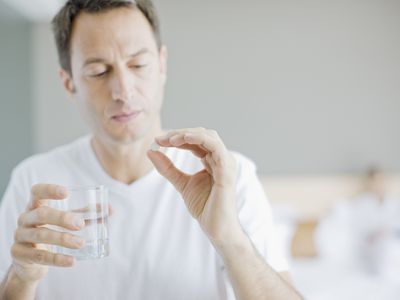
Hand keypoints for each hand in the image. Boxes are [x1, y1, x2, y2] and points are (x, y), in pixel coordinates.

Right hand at [10, 184, 84, 283]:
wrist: (30, 260)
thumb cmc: (51, 231)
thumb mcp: (66, 221)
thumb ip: (86, 214)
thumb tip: (110, 209)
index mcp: (35, 205)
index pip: (37, 192)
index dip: (50, 190)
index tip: (66, 192)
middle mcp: (25, 218)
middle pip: (42, 214)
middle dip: (62, 218)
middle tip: (80, 224)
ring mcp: (20, 236)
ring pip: (41, 235)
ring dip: (63, 239)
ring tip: (81, 243)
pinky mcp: (19, 254)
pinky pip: (40, 256)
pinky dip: (57, 259)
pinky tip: (72, 261)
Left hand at [147, 128, 242, 244]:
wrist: (216, 227)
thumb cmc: (204, 206)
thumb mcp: (181, 183)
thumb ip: (167, 168)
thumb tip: (150, 151)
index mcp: (212, 160)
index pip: (195, 141)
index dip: (176, 137)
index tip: (157, 140)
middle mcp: (221, 158)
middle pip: (201, 134)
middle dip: (180, 133)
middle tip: (161, 139)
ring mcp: (226, 163)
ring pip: (209, 136)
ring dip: (188, 134)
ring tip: (170, 139)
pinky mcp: (227, 170)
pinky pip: (215, 147)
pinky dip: (200, 139)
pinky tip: (185, 139)